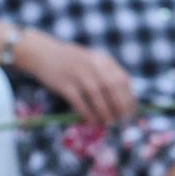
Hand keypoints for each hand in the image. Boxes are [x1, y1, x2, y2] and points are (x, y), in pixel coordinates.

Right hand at [19, 31, 136, 125]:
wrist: (43, 52)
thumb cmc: (71, 60)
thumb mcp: (92, 61)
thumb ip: (106, 75)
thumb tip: (122, 101)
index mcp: (102, 59)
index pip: (122, 79)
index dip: (129, 97)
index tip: (131, 111)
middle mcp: (93, 65)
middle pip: (112, 88)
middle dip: (120, 107)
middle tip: (122, 121)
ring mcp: (78, 74)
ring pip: (98, 97)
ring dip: (105, 113)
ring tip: (108, 123)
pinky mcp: (65, 84)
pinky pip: (80, 103)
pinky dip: (88, 114)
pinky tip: (91, 122)